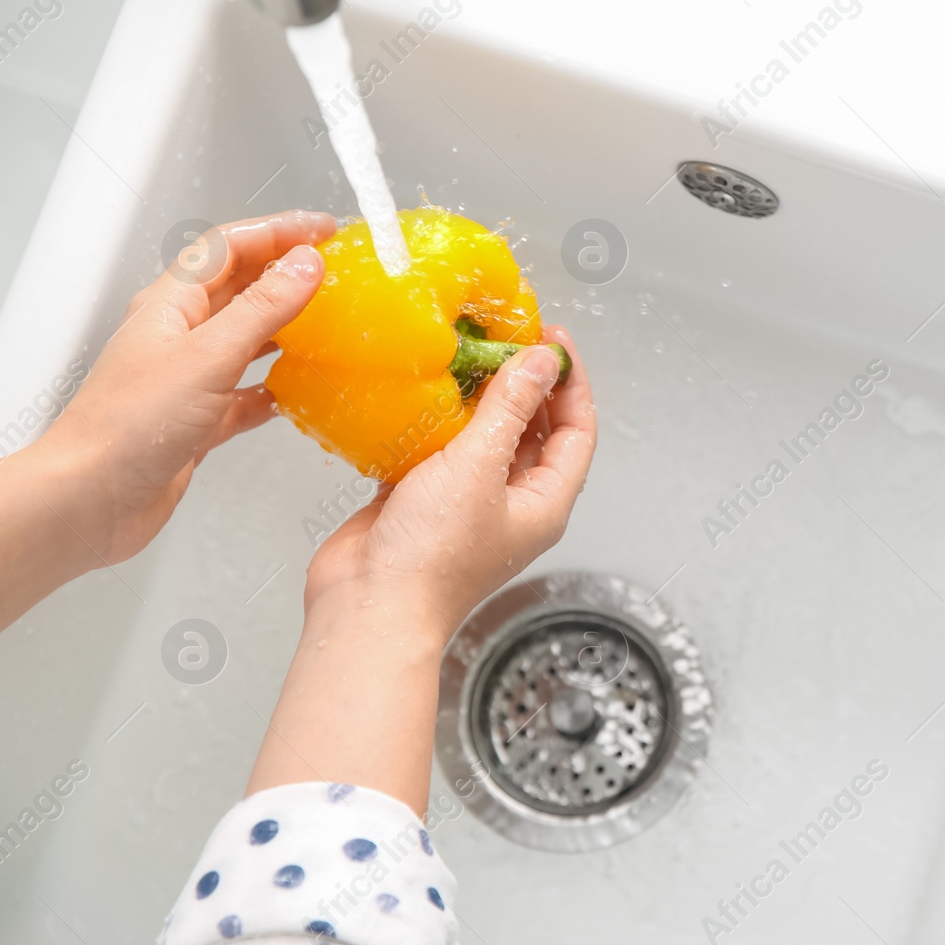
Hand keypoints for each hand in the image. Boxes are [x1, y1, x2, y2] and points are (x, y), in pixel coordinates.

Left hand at [41, 210, 335, 562]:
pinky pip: (246, 394)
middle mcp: (179, 335)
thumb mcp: (208, 356)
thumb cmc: (128, 426)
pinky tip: (301, 394)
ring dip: (287, 328)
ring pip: (247, 339)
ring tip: (330, 323)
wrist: (92, 499)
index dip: (277, 232)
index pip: (229, 248)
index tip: (324, 232)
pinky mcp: (199, 421)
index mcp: (171, 305)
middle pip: (240, 288)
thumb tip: (306, 264)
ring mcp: (189, 378)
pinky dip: (276, 389)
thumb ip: (263, 309)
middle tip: (337, 272)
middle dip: (286, 273)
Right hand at [248, 327, 595, 812]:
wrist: (368, 607)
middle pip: (533, 431)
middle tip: (507, 337)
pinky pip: (438, 449)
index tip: (553, 339)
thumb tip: (542, 362)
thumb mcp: (480, 466)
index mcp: (544, 502)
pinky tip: (420, 387)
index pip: (577, 432)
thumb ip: (510, 408)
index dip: (571, 383)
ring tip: (464, 351)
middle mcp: (512, 502)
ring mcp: (467, 502)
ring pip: (484, 437)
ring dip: (476, 397)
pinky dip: (433, 419)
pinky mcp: (422, 499)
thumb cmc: (432, 556)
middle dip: (524, 383)